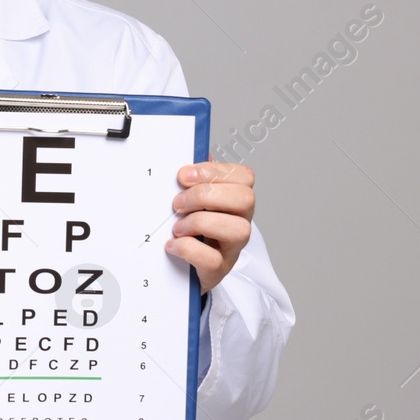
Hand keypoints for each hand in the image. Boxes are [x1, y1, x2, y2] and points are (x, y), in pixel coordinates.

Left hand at [167, 159, 254, 294]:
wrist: (182, 268)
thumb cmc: (190, 229)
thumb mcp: (191, 200)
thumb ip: (195, 178)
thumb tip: (197, 150)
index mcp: (235, 199)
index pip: (243, 176)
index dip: (214, 172)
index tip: (184, 176)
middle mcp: (241, 221)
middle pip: (245, 198)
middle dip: (205, 195)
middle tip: (178, 203)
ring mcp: (233, 247)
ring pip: (238, 229)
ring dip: (200, 222)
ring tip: (178, 227)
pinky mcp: (219, 269)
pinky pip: (213, 259)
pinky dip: (189, 249)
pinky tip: (174, 245)